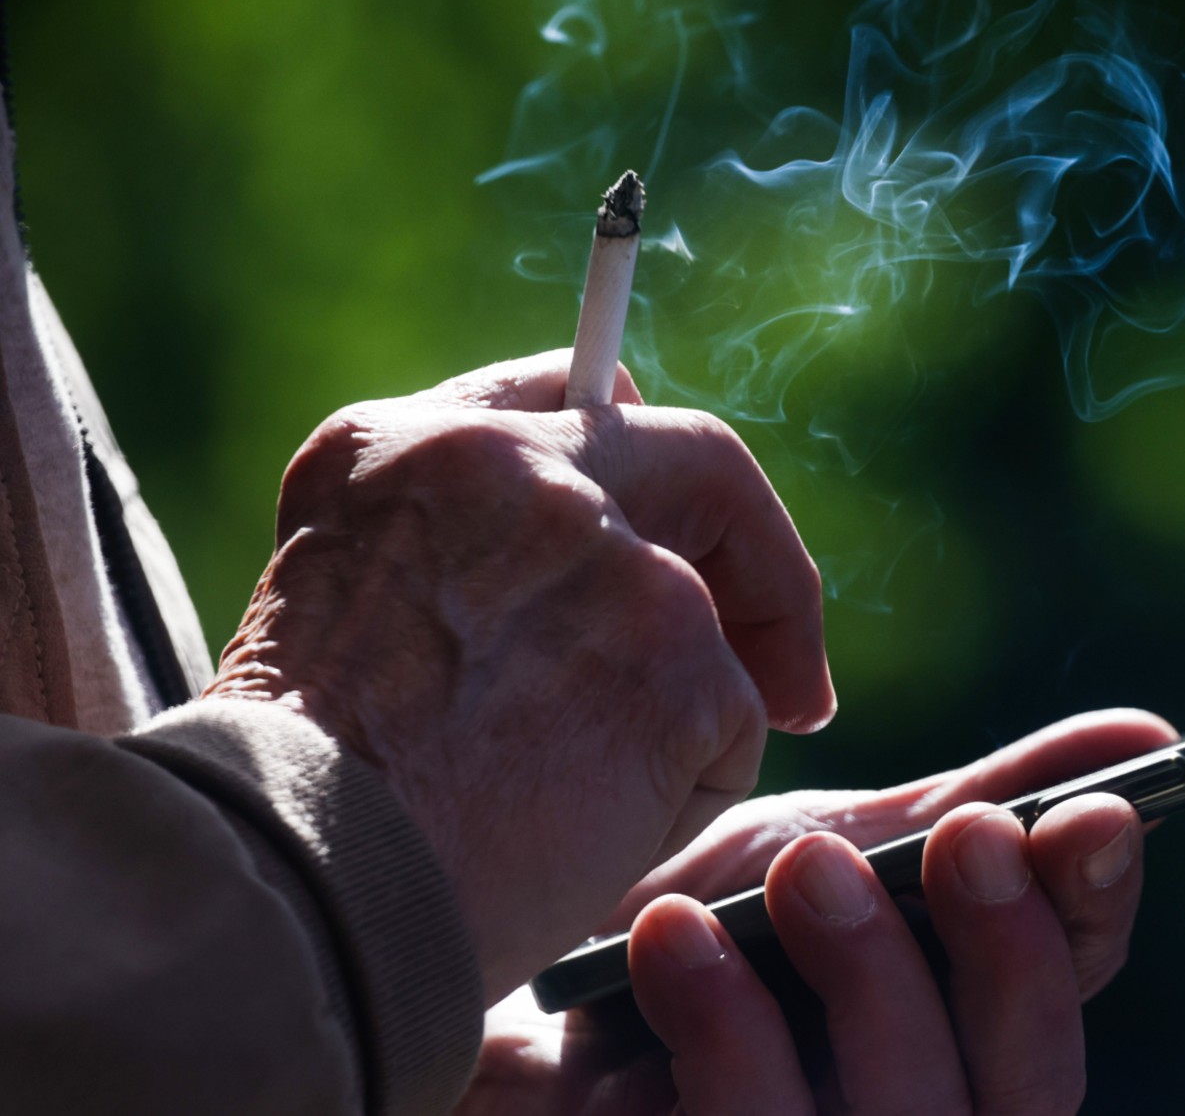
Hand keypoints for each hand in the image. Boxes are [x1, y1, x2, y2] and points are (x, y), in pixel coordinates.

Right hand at [206, 351, 834, 999]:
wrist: (300, 892)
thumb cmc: (308, 799)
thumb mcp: (348, 611)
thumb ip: (460, 546)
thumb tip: (609, 547)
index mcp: (396, 447)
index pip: (569, 392)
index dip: (644, 461)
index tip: (680, 527)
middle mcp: (512, 467)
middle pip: (699, 459)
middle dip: (761, 553)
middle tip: (783, 658)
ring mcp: (609, 549)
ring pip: (712, 618)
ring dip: (686, 715)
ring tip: (585, 810)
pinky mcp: (680, 648)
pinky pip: (733, 724)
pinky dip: (686, 795)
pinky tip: (589, 839)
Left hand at [458, 708, 1176, 1114]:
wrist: (502, 992)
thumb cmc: (698, 930)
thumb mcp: (839, 851)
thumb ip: (979, 807)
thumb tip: (1148, 740)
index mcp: (967, 1037)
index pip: (1079, 997)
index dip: (1097, 917)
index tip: (1095, 816)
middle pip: (1027, 1093)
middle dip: (1004, 954)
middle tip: (958, 831)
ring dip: (869, 982)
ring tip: (801, 868)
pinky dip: (725, 1036)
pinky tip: (670, 939)